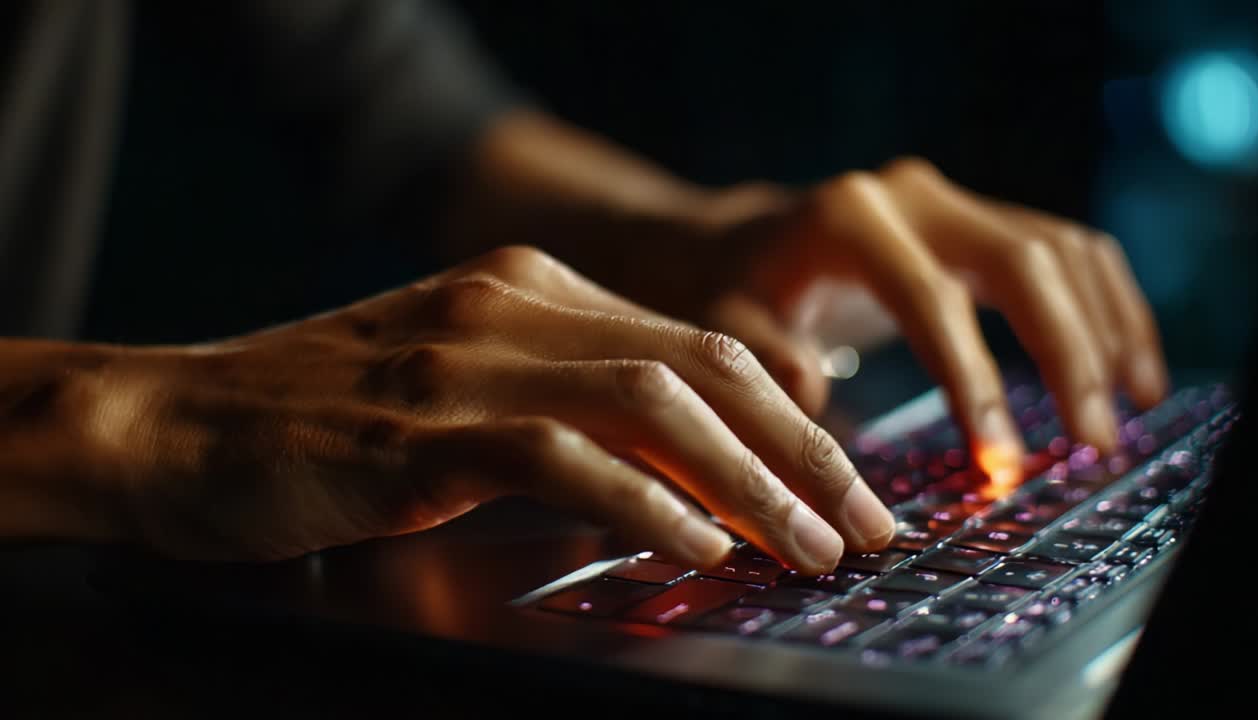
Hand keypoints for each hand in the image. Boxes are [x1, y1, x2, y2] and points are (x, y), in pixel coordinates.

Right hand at [32, 247, 893, 572]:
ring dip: (747, 479)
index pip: (698, 345)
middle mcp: (512, 308)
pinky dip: (643, 500)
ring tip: (810, 548)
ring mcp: (465, 361)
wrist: (174, 423)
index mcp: (533, 291)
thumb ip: (565, 410)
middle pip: (700, 367)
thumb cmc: (323, 422)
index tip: (846, 484)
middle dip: (801, 451)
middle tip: (864, 524)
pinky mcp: (419, 428)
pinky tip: (697, 544)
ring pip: (650, 404)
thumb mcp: (462, 391)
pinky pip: (560, 456)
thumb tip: (686, 475)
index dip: (788, 417)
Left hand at [682, 158, 1167, 460]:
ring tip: (1127, 415)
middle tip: (1093, 445)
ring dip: (1105, 331)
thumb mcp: (726, 326)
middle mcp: (913, 196)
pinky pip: (1067, 254)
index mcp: (850, 219)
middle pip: (1022, 262)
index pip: (930, 299)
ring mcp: (953, 201)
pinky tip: (1130, 371)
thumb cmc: (732, 293)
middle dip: (1067, 355)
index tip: (1002, 462)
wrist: (741, 242)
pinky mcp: (980, 220)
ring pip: (1061, 252)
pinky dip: (1107, 308)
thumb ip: (763, 356)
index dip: (973, 381)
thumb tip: (811, 392)